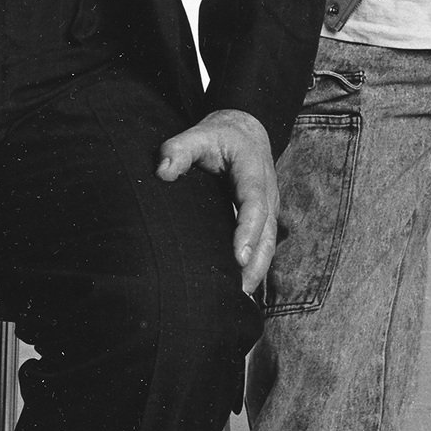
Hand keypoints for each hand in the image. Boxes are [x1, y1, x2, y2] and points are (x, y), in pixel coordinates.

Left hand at [157, 109, 278, 292]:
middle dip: (256, 262)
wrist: (245, 132)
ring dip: (257, 271)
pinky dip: (255, 269)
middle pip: (267, 232)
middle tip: (240, 290)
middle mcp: (267, 193)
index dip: (248, 230)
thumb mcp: (199, 134)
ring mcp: (268, 208)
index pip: (254, 203)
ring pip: (268, 244)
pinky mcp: (263, 220)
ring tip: (239, 298)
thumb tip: (162, 172)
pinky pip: (262, 246)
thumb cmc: (220, 136)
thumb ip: (179, 149)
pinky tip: (240, 291)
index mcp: (253, 171)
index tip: (239, 256)